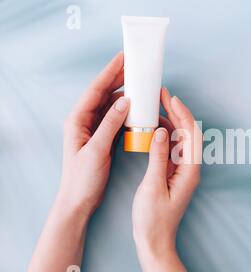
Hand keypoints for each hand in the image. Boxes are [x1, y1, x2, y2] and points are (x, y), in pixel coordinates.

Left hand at [58, 52, 128, 216]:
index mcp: (77, 120)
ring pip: (109, 104)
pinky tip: (135, 106)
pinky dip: (125, 110)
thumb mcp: (96, 150)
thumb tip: (123, 101)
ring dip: (123, 93)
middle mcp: (83, 121)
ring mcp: (93, 129)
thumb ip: (109, 125)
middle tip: (134, 65)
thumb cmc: (82, 178)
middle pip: (102, 93)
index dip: (110, 73)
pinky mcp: (101, 137)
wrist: (78, 199)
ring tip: (138, 83)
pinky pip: (114, 117)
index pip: (95, 90)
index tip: (123, 59)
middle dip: (117, 78)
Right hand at [132, 88, 201, 254]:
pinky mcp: (173, 174)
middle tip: (161, 94)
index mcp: (189, 170)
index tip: (170, 97)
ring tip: (155, 105)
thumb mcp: (152, 186)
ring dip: (170, 121)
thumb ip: (158, 157)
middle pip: (187, 133)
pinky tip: (152, 128)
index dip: (182, 113)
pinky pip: (171, 149)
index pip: (191, 134)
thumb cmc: (153, 220)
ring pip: (180, 139)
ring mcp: (182, 170)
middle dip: (176, 111)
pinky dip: (164, 135)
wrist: (154, 241)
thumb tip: (162, 131)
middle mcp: (189, 168)